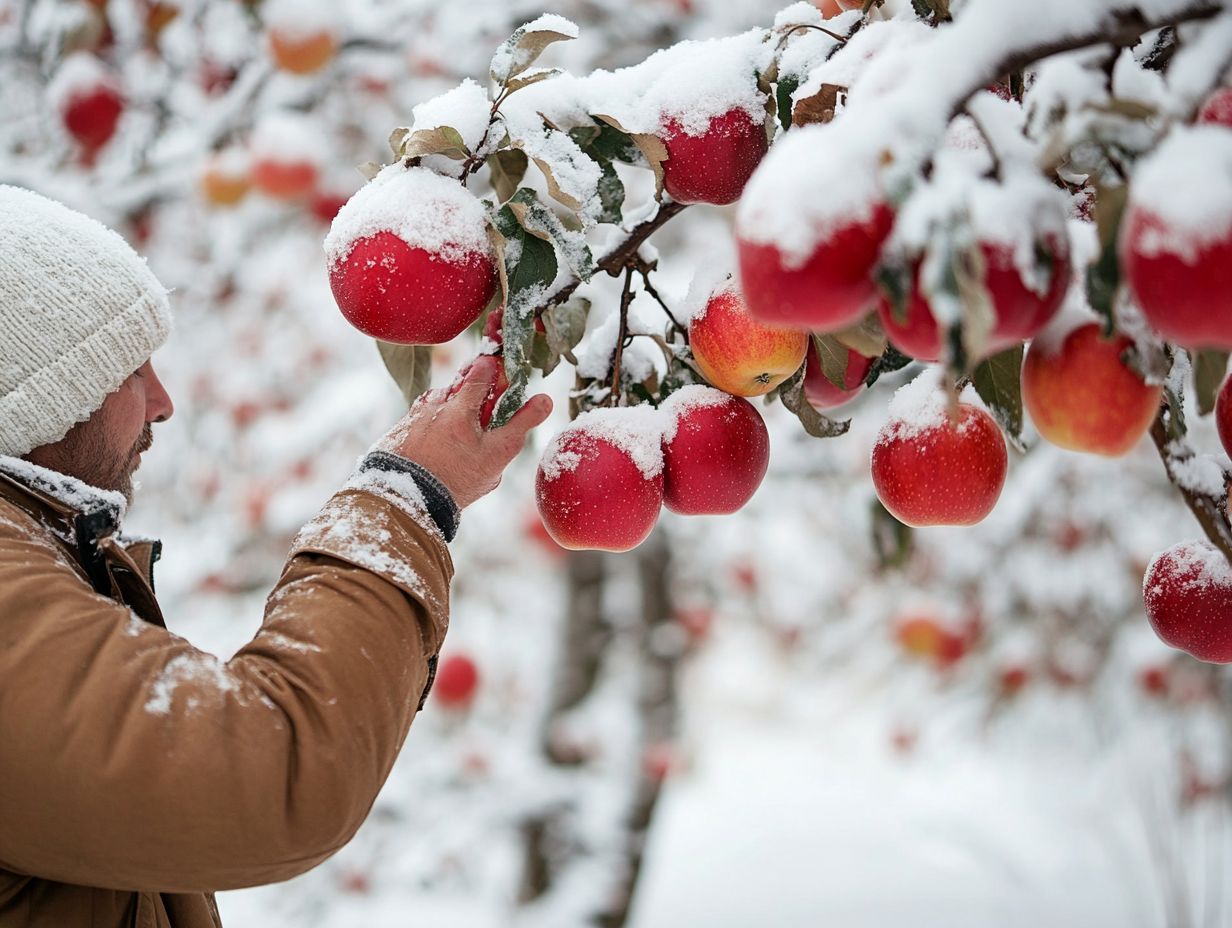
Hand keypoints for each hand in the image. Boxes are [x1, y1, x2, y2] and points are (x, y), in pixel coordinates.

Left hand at [374, 356, 552, 509]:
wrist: (404, 501)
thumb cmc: (455, 478)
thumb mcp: (497, 453)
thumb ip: (522, 423)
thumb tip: (546, 399)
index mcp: (460, 401)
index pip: (483, 367)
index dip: (498, 374)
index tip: (505, 389)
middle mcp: (434, 401)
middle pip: (462, 385)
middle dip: (476, 400)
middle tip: (484, 427)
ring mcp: (415, 414)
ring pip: (443, 405)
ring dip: (455, 417)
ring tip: (460, 448)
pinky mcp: (401, 429)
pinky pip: (425, 421)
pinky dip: (436, 431)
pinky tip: (440, 454)